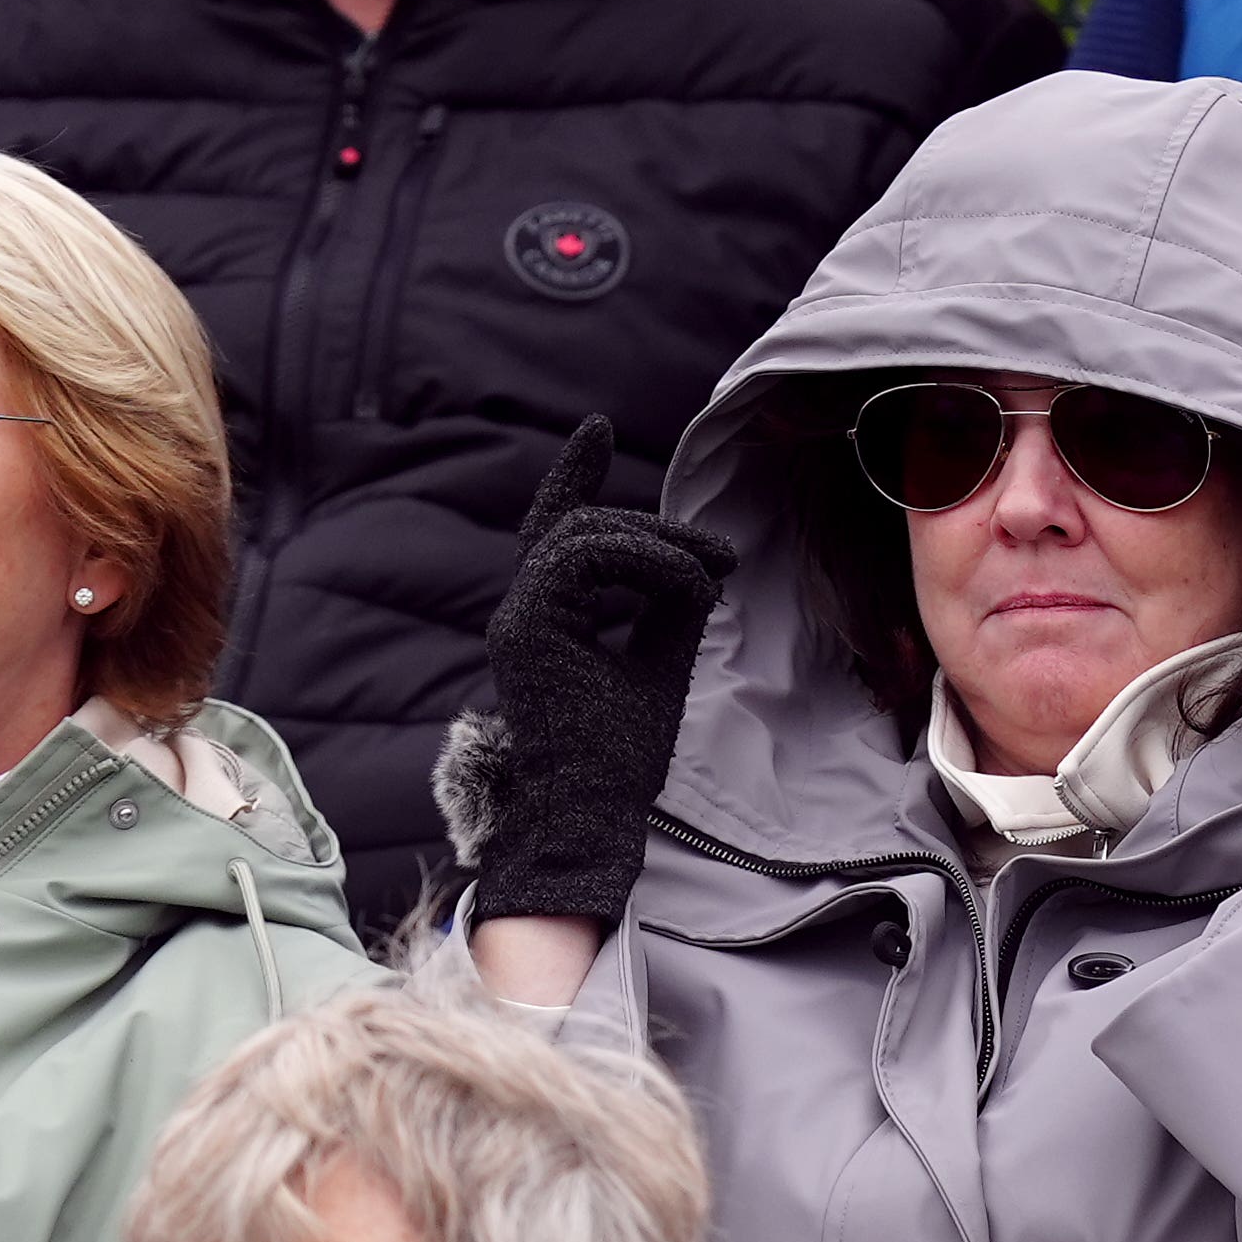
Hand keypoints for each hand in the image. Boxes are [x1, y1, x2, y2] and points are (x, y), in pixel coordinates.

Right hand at [436, 418, 735, 931]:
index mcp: (547, 619)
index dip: (570, 475)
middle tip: (721, 554)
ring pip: (583, 536)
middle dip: (656, 527)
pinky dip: (645, 562)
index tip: (592, 428)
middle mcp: (523, 613)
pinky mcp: (527, 631)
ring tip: (711, 573)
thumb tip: (697, 567)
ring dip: (658, 543)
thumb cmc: (621, 757)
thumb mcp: (659, 665)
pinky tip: (689, 585)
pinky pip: (584, 560)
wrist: (594, 813)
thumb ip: (668, 610)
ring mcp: (519, 621)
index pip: (555, 531)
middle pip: (582, 528)